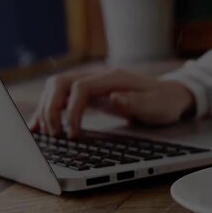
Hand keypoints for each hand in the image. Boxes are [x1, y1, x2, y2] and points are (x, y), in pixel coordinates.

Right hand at [28, 68, 193, 137]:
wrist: (171, 96)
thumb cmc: (165, 102)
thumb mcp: (157, 105)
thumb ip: (136, 101)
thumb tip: (114, 97)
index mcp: (114, 78)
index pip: (80, 87)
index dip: (71, 111)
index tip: (72, 134)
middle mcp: (99, 77)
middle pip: (61, 83)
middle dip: (50, 108)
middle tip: (52, 135)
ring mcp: (93, 84)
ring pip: (57, 89)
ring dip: (46, 108)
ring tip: (40, 132)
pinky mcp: (90, 94)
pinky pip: (64, 97)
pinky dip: (51, 109)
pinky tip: (42, 124)